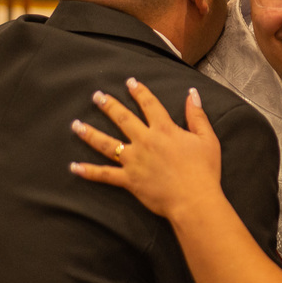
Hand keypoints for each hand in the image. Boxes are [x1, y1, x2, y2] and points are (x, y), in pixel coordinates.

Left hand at [70, 79, 220, 221]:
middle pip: (122, 118)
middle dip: (108, 105)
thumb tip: (192, 93)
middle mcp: (145, 141)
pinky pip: (104, 175)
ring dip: (90, 133)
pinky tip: (74, 167)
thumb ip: (197, 115)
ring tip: (76, 125)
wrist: (194, 199)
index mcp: (164, 130)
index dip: (139, 92)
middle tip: (96, 96)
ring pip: (107, 144)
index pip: (149, 104)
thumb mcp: (207, 139)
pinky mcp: (128, 180)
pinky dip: (88, 171)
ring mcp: (134, 160)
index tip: (130, 82)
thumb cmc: (204, 170)